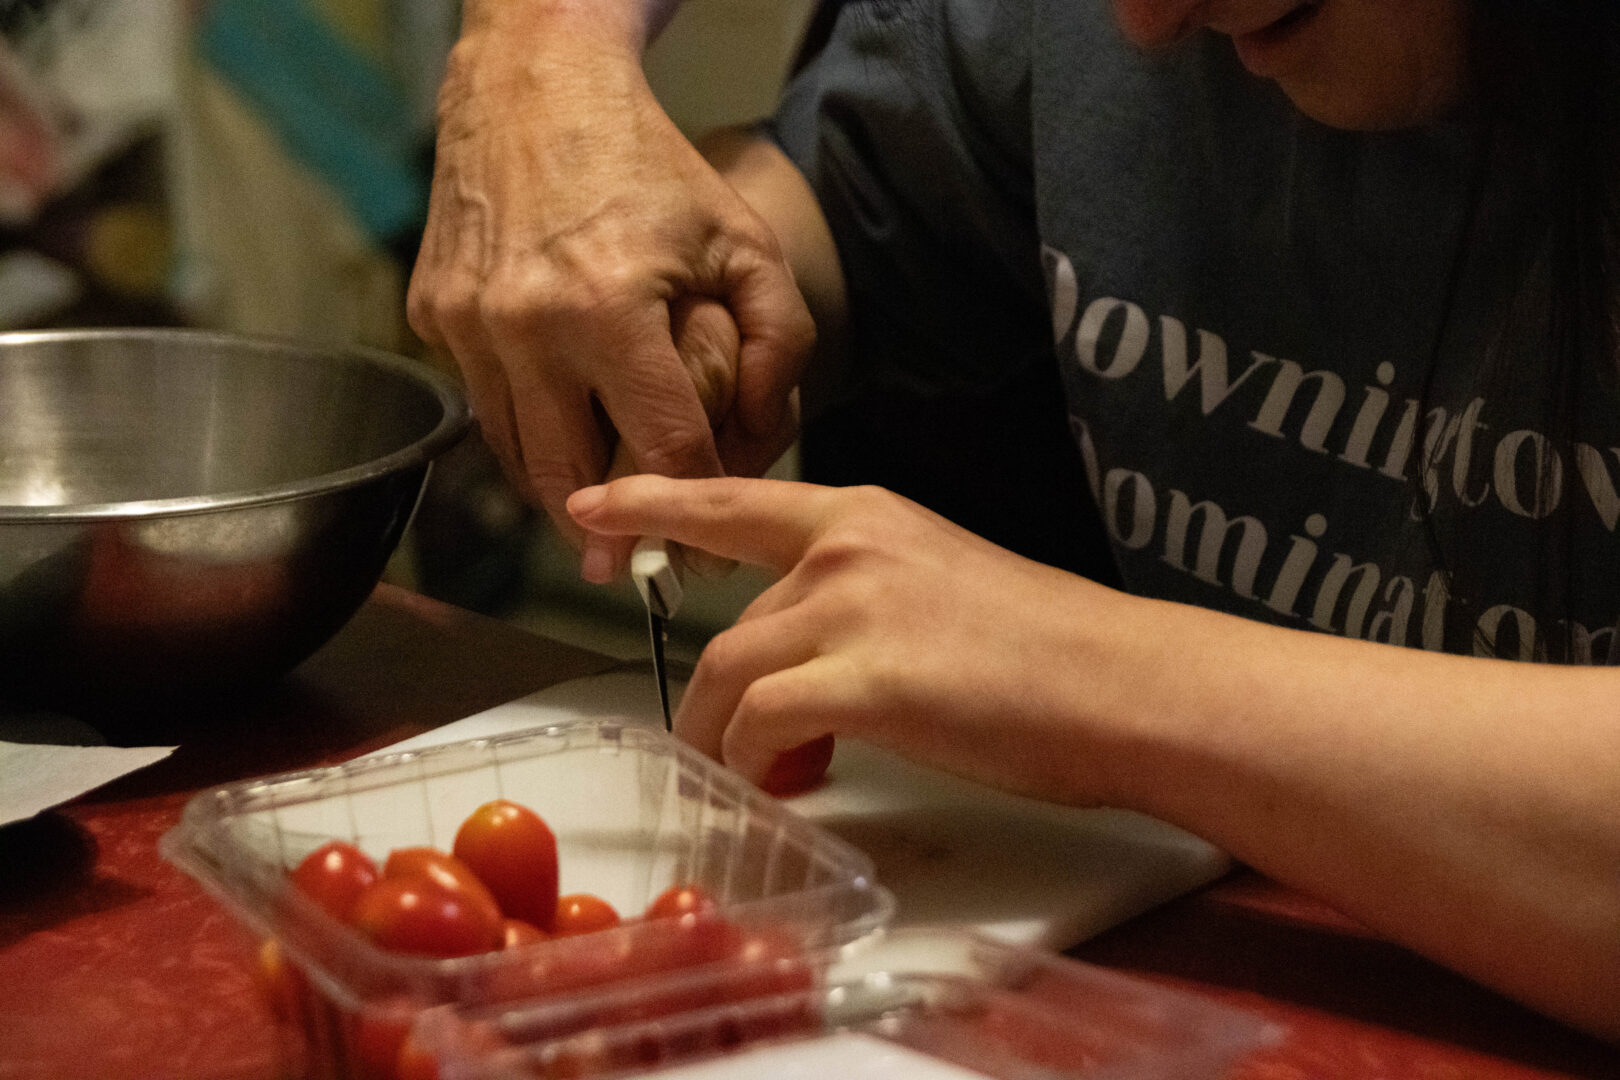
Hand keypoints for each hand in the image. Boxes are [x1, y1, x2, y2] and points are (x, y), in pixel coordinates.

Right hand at [408, 5, 814, 571]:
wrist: (533, 86)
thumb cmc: (647, 165)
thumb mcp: (744, 241)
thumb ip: (778, 345)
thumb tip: (758, 439)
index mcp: (608, 307)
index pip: (662, 449)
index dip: (691, 510)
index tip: (700, 557)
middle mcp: (523, 324)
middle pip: (568, 479)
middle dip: (604, 533)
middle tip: (632, 567)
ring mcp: (465, 323)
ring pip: (512, 456)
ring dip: (557, 492)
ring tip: (595, 516)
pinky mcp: (431, 315)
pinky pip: (483, 406)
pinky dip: (522, 430)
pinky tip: (558, 426)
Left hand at [567, 476, 1125, 804]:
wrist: (1125, 684)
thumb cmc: (1051, 649)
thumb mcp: (939, 589)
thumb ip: (861, 604)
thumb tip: (811, 664)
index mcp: (866, 517)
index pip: (735, 502)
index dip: (656, 502)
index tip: (593, 503)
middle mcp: (846, 548)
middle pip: (730, 629)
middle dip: (716, 699)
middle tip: (732, 751)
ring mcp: (852, 608)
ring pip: (727, 676)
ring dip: (720, 738)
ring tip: (747, 778)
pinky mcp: (864, 678)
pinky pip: (759, 726)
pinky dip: (752, 763)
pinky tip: (780, 784)